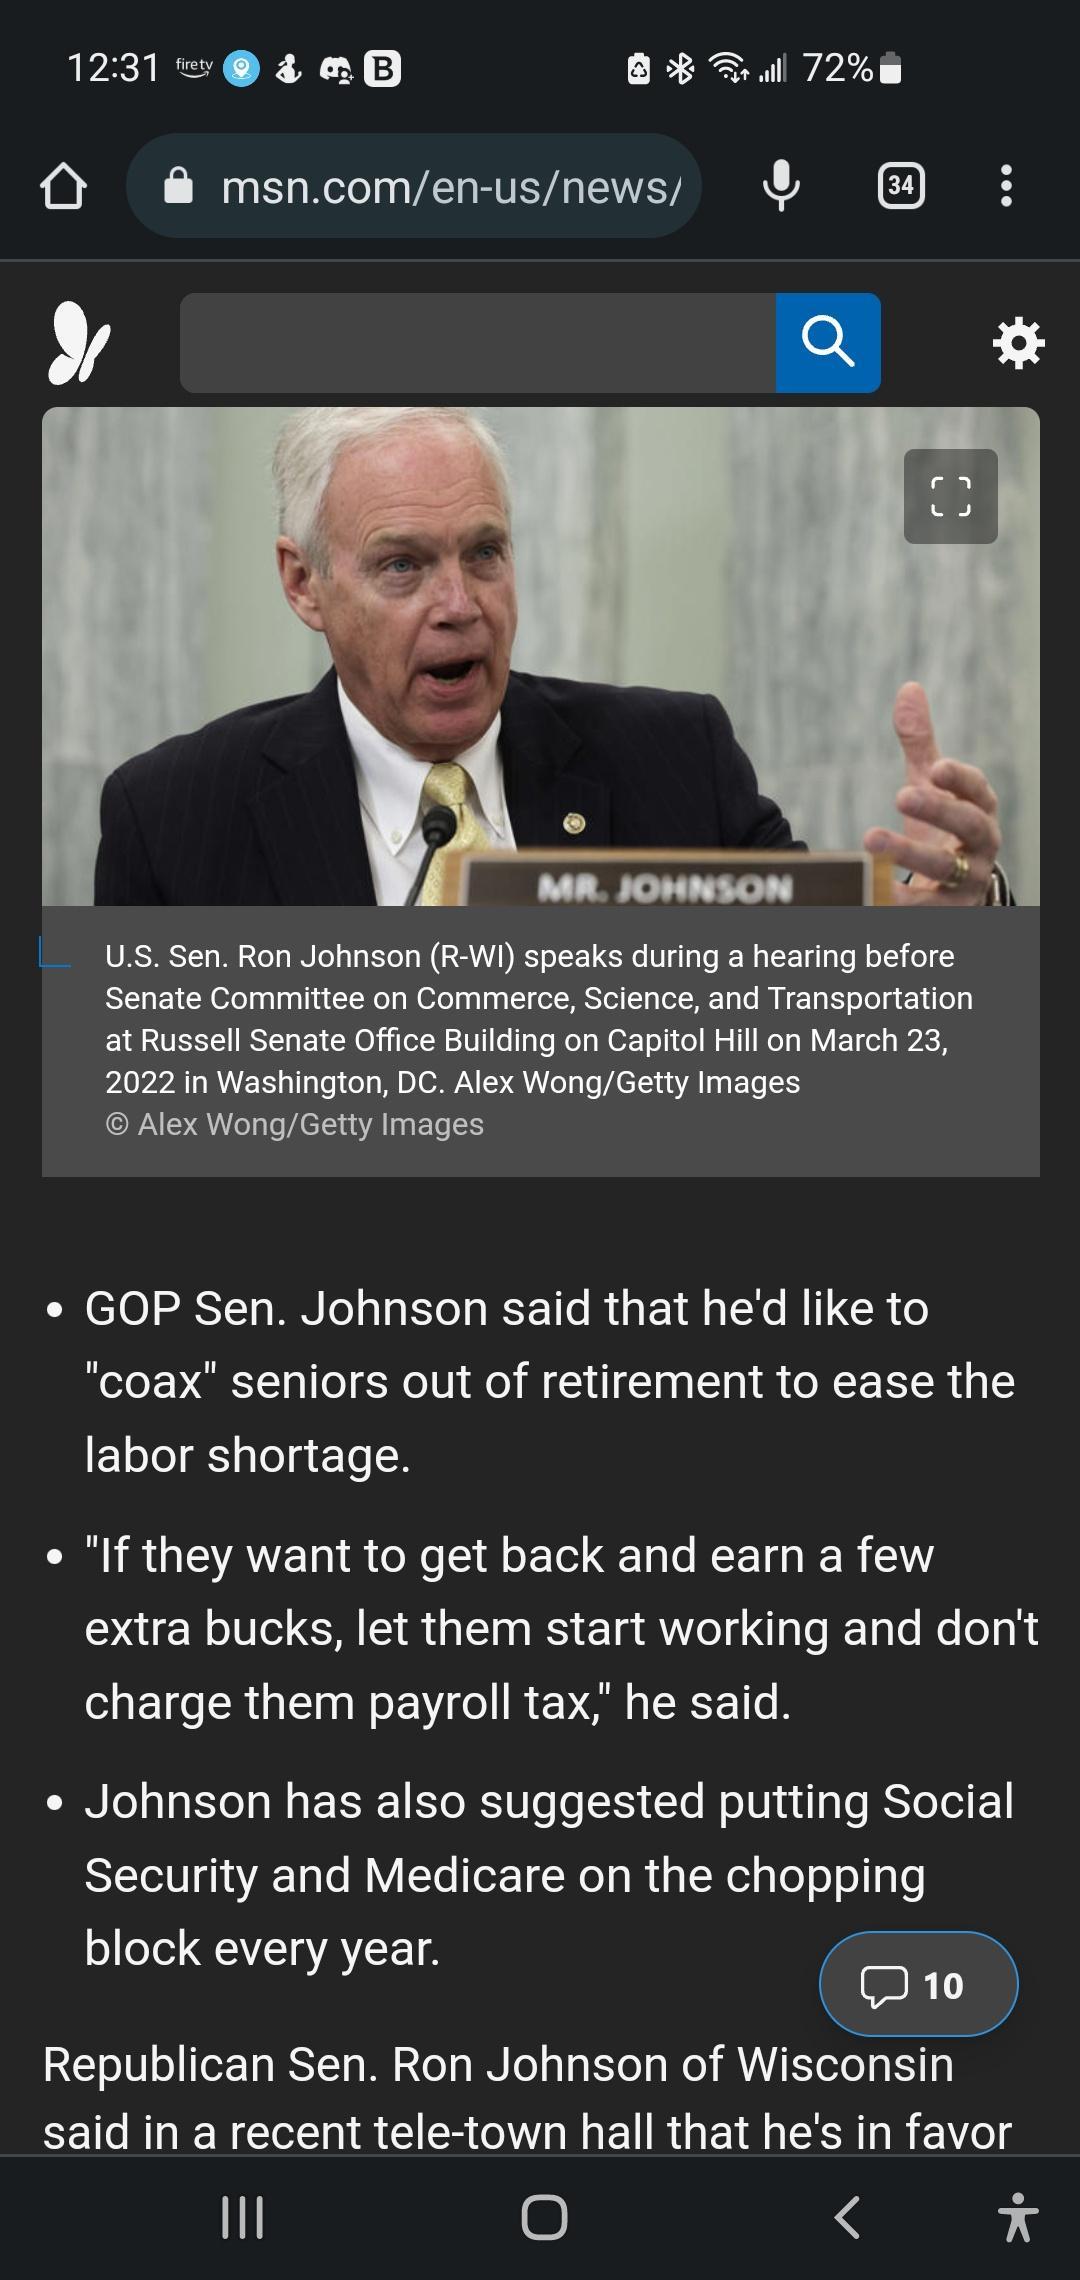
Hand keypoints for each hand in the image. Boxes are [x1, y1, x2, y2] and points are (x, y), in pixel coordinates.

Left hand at [863, 682, 1001, 905]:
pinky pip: (925, 908)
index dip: (960, 779)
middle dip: (938, 810)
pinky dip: (898, 900)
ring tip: (871, 839)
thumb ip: (920, 744)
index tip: (936, 768)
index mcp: (979, 811)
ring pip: (944, 869)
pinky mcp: (946, 913)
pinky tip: (869, 888)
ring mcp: (966, 883)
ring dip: (909, 854)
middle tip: (902, 795)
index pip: (978, 791)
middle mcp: (980, 847)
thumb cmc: (942, 830)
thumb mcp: (931, 789)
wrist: (955, 894)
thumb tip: (908, 687)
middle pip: (969, 827)